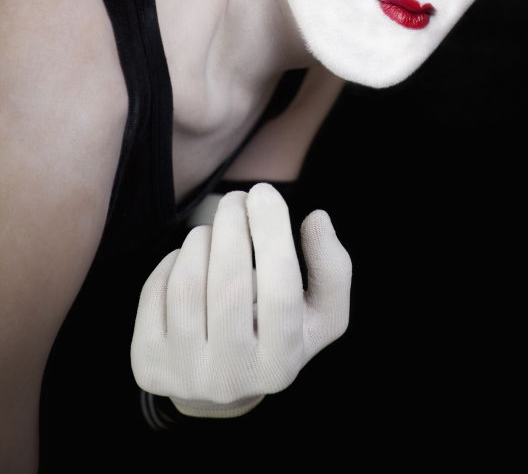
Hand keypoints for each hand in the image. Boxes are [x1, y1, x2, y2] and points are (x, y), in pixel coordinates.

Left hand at [130, 183, 351, 417]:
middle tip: (237, 197)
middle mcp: (231, 377)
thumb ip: (333, 268)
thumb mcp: (322, 313)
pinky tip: (193, 258)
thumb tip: (317, 219)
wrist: (224, 383)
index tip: (266, 191)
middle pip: (229, 284)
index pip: (281, 292)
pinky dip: (174, 260)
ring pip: (188, 283)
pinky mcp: (148, 362)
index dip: (273, 233)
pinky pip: (156, 290)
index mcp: (280, 364)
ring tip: (217, 229)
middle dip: (232, 225)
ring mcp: (184, 374)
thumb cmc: (280, 331)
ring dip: (202, 238)